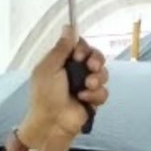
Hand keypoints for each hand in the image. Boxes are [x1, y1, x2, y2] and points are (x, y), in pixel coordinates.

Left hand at [19, 26, 109, 150]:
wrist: (52, 122)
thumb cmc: (46, 94)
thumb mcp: (49, 68)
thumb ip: (61, 48)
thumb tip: (68, 27)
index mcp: (63, 61)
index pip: (81, 46)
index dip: (83, 49)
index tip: (78, 56)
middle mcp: (76, 71)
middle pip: (96, 57)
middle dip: (96, 61)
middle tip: (91, 68)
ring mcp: (86, 86)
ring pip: (103, 74)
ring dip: (97, 79)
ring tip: (87, 87)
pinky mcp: (94, 100)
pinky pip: (104, 92)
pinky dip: (95, 96)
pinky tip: (85, 100)